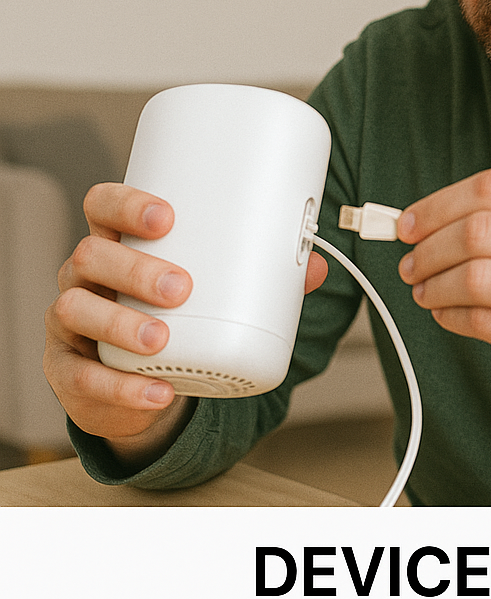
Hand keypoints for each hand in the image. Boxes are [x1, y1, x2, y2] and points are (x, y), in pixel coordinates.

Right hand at [43, 183, 327, 467]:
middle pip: (90, 255)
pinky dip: (122, 387)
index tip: (166, 217)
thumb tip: (315, 266)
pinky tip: (156, 394)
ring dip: (120, 323)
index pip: (103, 206)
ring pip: (76, 309)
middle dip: (134, 268)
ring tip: (160, 339)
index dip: (126, 205)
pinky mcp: (68, 370)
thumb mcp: (209, 292)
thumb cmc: (176, 316)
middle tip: (181, 287)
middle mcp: (86, 277)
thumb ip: (260, 278)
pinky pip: (82, 377)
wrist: (138, 382)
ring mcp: (70, 322)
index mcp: (119, 244)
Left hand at [397, 168, 490, 432]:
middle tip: (411, 263)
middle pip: (480, 231)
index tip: (409, 223)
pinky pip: (486, 322)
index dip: (439, 204)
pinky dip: (453, 317)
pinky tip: (447, 314)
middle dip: (430, 249)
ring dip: (436, 286)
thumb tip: (424, 218)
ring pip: (477, 278)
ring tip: (425, 291)